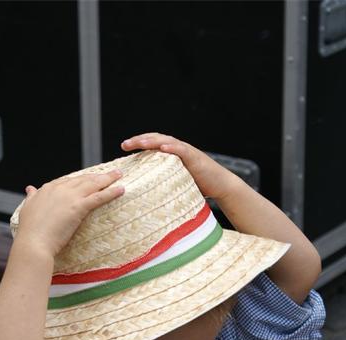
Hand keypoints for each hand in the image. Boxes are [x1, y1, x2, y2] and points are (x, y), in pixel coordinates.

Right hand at [16, 170, 124, 257]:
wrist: (33, 243)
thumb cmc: (30, 232)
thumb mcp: (27, 209)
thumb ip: (31, 198)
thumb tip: (30, 188)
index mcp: (47, 189)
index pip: (68, 180)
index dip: (81, 179)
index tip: (90, 178)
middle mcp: (59, 189)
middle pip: (83, 179)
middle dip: (97, 175)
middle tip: (111, 172)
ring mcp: (69, 197)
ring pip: (92, 184)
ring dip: (108, 178)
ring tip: (119, 175)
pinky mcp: (78, 207)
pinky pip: (98, 197)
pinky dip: (111, 192)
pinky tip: (121, 189)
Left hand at [121, 133, 238, 200]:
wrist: (221, 185)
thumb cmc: (199, 186)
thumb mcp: (176, 182)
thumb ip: (164, 182)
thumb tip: (147, 194)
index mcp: (171, 154)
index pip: (152, 144)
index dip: (138, 143)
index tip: (124, 147)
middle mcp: (177, 149)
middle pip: (155, 139)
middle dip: (139, 140)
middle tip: (125, 144)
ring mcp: (186, 152)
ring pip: (166, 141)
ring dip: (152, 141)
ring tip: (139, 142)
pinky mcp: (195, 157)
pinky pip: (182, 150)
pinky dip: (173, 147)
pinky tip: (163, 147)